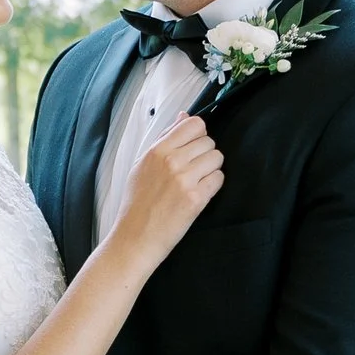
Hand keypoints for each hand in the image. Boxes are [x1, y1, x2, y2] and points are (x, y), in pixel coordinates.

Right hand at [116, 111, 222, 265]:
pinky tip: (199, 193)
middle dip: (205, 154)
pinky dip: (213, 185)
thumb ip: (165, 138)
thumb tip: (184, 117)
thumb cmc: (138, 203)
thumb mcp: (143, 164)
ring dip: (211, 169)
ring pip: (217, 158)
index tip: (193, 146)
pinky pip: (219, 179)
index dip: (198, 134)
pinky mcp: (196, 198)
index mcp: (157, 150)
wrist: (135, 237)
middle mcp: (172, 161)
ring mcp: (185, 179)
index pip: (194, 124)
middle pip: (209, 141)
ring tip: (196, 181)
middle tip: (193, 170)